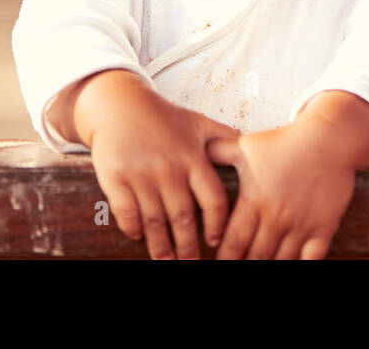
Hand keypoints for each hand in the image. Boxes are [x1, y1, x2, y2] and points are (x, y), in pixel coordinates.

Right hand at [83, 81, 240, 259]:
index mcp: (193, 158)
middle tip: (191, 264)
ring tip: (165, 261)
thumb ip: (224, 137)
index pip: (212, 200)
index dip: (216, 225)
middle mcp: (169, 168)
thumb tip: (252, 147)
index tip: (214, 241)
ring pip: (154, 219)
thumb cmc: (163, 117)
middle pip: (182, 217)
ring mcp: (141, 174)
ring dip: (160, 245)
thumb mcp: (197, 122)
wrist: (119, 104)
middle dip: (187, 246)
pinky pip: (125, 211)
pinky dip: (132, 227)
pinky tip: (137, 236)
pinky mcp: (115, 176)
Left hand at [206, 122, 356, 258]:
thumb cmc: (283, 142)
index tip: (217, 263)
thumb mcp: (246, 145)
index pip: (233, 242)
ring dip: (269, 268)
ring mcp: (301, 224)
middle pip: (255, 257)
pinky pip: (312, 259)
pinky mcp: (324, 227)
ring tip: (259, 269)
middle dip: (244, 266)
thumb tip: (193, 152)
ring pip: (281, 261)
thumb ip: (217, 152)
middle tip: (237, 268)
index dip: (224, 258)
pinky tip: (291, 267)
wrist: (327, 138)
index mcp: (254, 200)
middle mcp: (276, 216)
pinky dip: (300, 266)